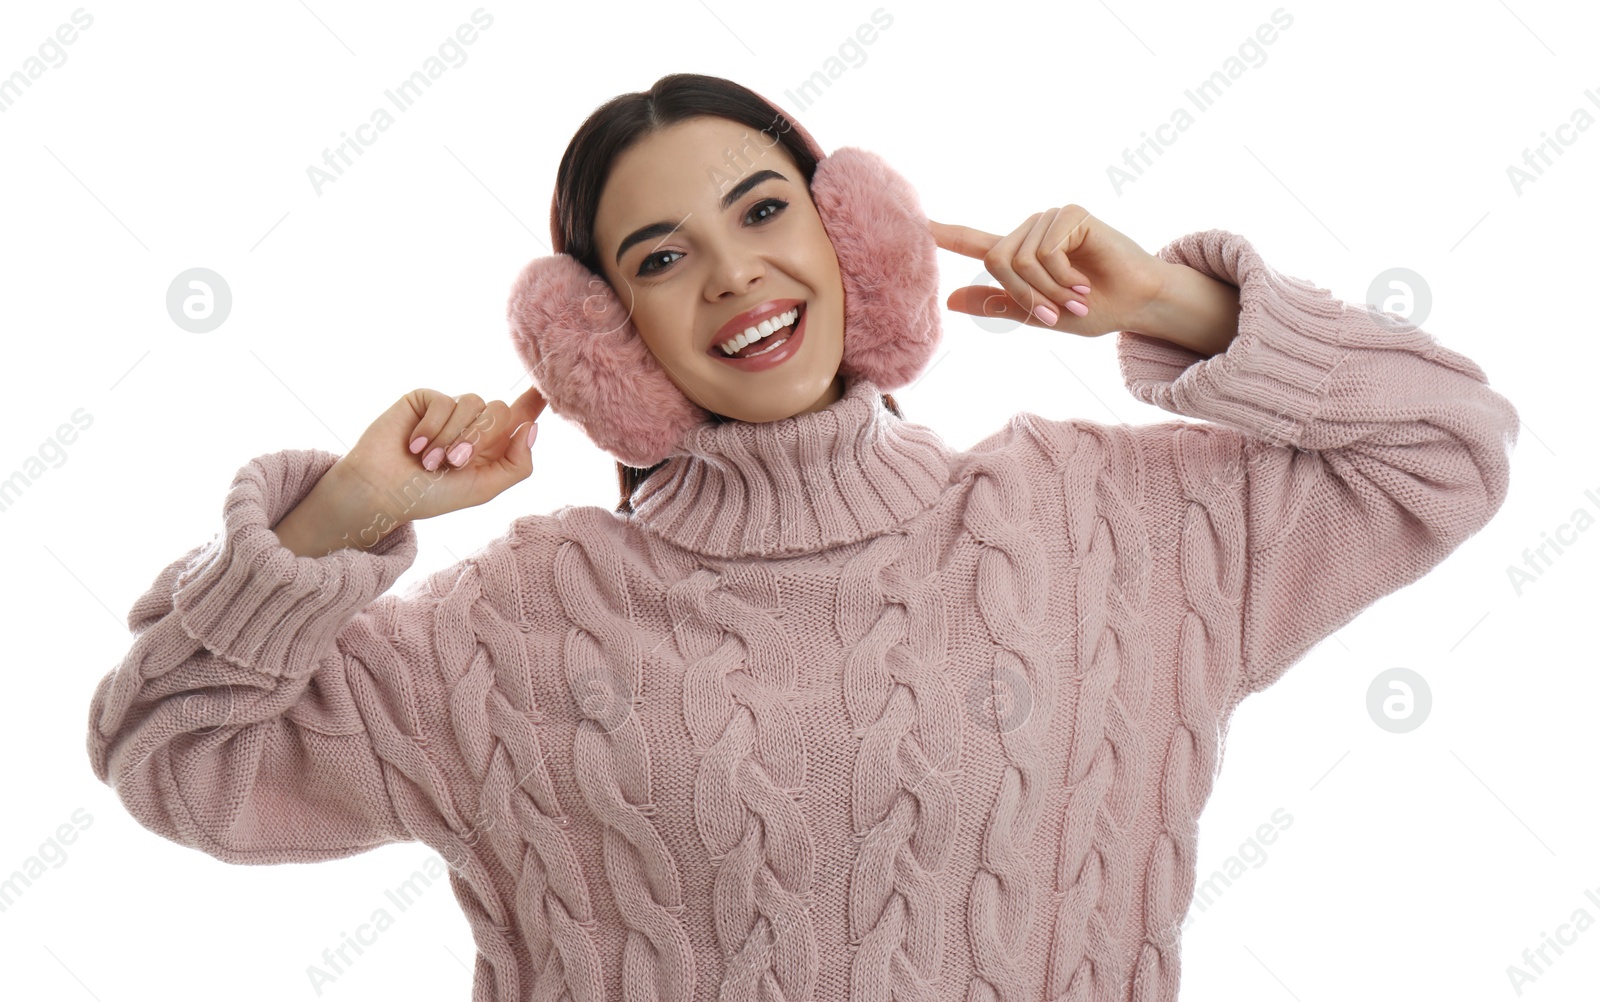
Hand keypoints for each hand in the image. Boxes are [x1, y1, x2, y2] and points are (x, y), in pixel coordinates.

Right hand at [332, 384, 546, 525]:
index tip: (549, 385)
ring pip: (474, 403)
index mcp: (493, 446)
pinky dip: (432, 428)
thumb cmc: (432, 495)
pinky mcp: (425, 399)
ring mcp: (450, 410)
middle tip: (454, 462)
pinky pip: (445, 401)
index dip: (536, 400)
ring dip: (452, 437)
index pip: (522, 415)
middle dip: (479, 438)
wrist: (383, 492)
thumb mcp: (484, 489)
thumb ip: (517, 464)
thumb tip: (532, 428)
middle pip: (501, 410)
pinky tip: (414, 445)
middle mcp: (474, 424)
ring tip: (431, 461)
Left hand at [929, 205, 1166, 337]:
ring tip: (1076, 300)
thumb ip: (998, 304)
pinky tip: (1084, 283)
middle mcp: (1030, 232)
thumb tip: (948, 301)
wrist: (1136, 304)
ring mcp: (1050, 219)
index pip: (973, 241)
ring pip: (1020, 259)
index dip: (943, 234)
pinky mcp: (1071, 214)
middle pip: (996, 261)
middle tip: (1053, 315)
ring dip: (1047, 291)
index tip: (914, 222)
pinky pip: (1045, 252)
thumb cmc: (1093, 310)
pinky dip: (1062, 278)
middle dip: (1023, 296)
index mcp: (1018, 255)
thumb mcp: (1038, 314)